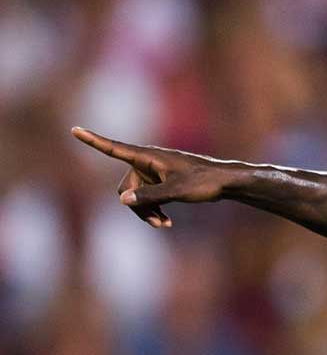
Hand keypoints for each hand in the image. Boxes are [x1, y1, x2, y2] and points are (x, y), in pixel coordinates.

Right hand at [71, 127, 233, 228]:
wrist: (225, 182)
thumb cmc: (203, 182)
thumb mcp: (176, 191)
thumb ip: (149, 196)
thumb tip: (122, 200)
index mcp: (148, 157)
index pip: (115, 148)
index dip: (94, 141)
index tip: (74, 129)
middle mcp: (148, 162)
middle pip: (125, 187)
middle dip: (137, 206)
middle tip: (158, 224)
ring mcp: (154, 172)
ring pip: (136, 196)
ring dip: (146, 211)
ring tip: (164, 225)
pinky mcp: (162, 181)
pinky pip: (147, 197)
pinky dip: (153, 209)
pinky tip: (166, 222)